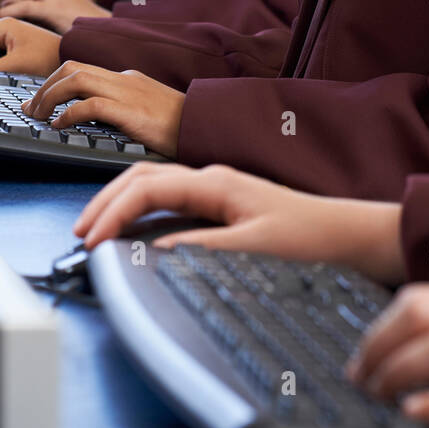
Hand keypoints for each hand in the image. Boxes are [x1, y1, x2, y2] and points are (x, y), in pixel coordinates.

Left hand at [21, 63, 183, 158]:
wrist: (207, 125)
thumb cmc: (181, 124)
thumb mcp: (148, 110)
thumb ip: (125, 108)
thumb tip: (98, 119)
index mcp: (127, 77)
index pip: (82, 68)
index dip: (54, 82)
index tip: (39, 100)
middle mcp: (124, 78)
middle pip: (72, 68)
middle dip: (45, 86)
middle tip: (31, 107)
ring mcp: (128, 91)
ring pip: (76, 79)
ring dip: (50, 96)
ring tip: (38, 115)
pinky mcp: (131, 110)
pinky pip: (90, 104)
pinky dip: (69, 113)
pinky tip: (60, 126)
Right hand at [72, 160, 404, 283]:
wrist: (347, 235)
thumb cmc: (310, 239)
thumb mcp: (254, 248)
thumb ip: (202, 249)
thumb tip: (154, 251)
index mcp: (217, 183)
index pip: (147, 187)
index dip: (112, 212)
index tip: (92, 240)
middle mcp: (213, 179)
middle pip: (142, 176)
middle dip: (105, 200)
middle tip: (81, 232)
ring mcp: (217, 188)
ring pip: (153, 182)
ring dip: (120, 201)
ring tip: (97, 229)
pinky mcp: (222, 203)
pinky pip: (169, 196)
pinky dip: (141, 207)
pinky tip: (133, 228)